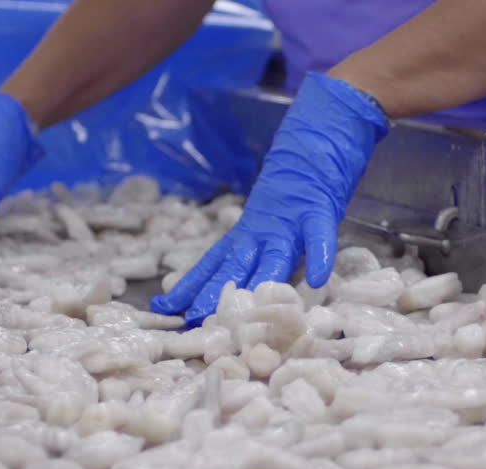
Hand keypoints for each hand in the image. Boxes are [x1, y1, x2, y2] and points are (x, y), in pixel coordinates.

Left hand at [150, 72, 389, 325]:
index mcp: (249, 231)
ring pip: (272, 254)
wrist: (320, 132)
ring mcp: (290, 218)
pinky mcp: (319, 208)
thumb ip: (258, 246)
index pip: (213, 262)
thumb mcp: (271, 218)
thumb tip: (239, 284)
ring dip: (257, 281)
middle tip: (191, 319)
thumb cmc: (298, 181)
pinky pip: (321, 235)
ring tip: (240, 306)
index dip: (191, 285)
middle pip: (233, 265)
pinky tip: (318, 280)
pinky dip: (320, 255)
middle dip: (213, 293)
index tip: (165, 308)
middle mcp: (262, 227)